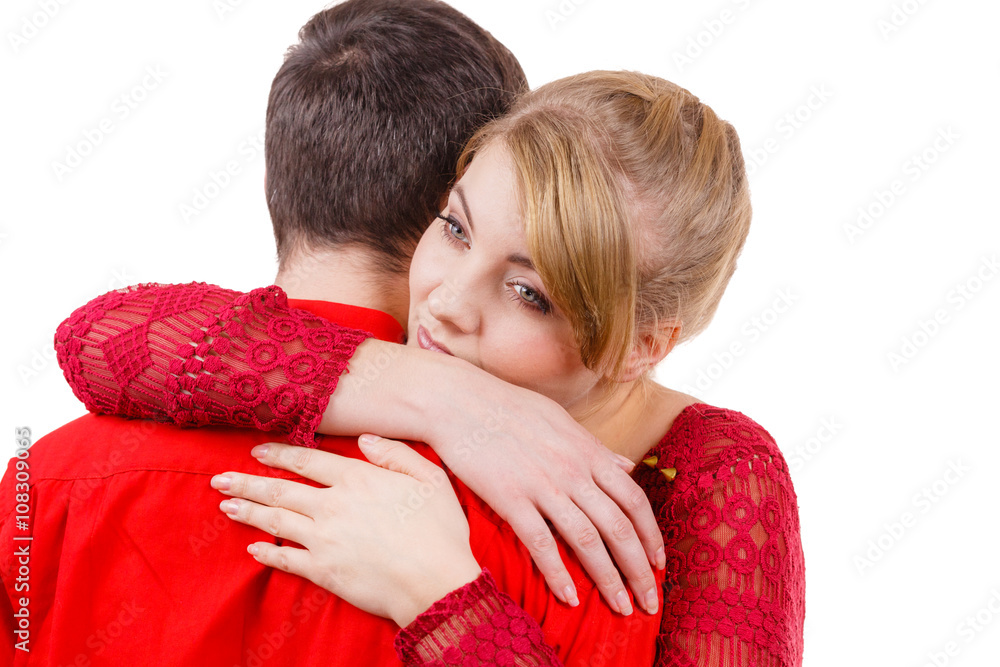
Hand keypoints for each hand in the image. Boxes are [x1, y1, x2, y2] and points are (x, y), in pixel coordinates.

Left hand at [211, 438, 481, 626]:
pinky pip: (286, 559)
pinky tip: (252, 549)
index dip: (279, 454)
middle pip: (280, 490)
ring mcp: (324, 540)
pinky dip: (267, 553)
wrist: (435, 583)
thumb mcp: (430, 479)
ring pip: (276, 521)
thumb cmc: (439, 531)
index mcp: (357, 479)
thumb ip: (396, 454)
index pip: (307, 461)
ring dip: (248, 512)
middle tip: (219, 479)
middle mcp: (333, 506)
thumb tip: (365, 440)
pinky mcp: (323, 571)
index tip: (256, 452)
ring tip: (225, 505)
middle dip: (247, 482)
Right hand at [426, 378, 663, 616]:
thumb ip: (596, 448)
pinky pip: (540, 543)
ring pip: (587, 540)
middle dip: (639, 569)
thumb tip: (627, 465)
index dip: (650, 534)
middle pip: (618, 527)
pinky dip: (558, 574)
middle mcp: (573, 471)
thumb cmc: (510, 408)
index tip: (659, 562)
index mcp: (588, 452)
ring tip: (621, 609)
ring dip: (608, 579)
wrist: (459, 402)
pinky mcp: (510, 498)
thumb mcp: (562, 421)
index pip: (634, 499)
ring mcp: (542, 485)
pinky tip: (570, 598)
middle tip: (650, 602)